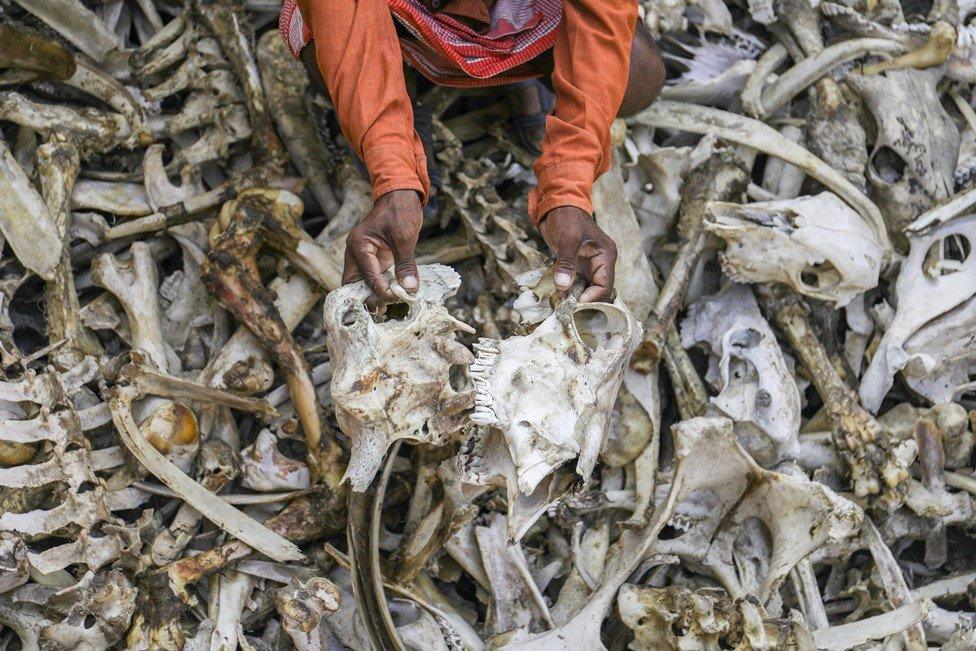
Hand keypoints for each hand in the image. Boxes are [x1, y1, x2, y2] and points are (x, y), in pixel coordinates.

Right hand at [342, 189, 422, 304]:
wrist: (401, 195)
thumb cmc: (400, 211)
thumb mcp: (404, 238)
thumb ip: (405, 264)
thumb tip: (409, 289)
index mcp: (358, 245)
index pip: (366, 276)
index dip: (380, 290)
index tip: (397, 298)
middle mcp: (355, 253)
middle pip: (353, 284)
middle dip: (366, 299)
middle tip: (382, 313)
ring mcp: (363, 257)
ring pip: (360, 284)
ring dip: (371, 297)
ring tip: (385, 312)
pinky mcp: (373, 259)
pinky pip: (371, 279)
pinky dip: (378, 290)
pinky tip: (389, 301)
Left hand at [538, 206, 616, 302]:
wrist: (556, 207)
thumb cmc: (567, 217)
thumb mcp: (568, 239)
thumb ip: (567, 262)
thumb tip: (563, 286)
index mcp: (606, 256)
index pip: (605, 285)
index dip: (592, 298)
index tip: (576, 305)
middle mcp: (600, 264)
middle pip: (598, 292)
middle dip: (585, 302)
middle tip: (569, 310)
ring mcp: (588, 267)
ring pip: (587, 291)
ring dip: (575, 299)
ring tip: (562, 307)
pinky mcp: (576, 268)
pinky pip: (576, 285)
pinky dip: (568, 293)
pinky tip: (558, 299)